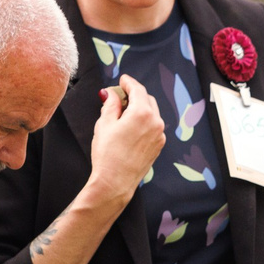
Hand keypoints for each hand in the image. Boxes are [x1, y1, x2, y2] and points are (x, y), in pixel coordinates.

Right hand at [84, 74, 164, 202]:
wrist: (115, 183)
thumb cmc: (107, 154)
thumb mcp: (104, 124)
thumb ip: (111, 104)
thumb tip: (112, 94)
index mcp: (142, 113)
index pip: (138, 89)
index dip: (129, 82)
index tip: (123, 80)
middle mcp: (156, 122)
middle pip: (147, 99)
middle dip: (134, 95)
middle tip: (120, 95)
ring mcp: (159, 135)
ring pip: (152, 113)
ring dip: (140, 108)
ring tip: (124, 112)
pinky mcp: (159, 146)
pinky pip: (153, 126)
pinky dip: (144, 121)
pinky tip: (131, 126)